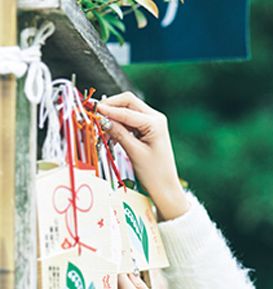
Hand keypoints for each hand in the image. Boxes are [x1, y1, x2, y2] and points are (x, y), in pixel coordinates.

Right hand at [94, 93, 189, 220]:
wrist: (164, 186)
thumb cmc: (155, 173)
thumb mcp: (134, 152)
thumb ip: (118, 133)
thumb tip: (102, 119)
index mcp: (155, 122)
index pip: (127, 110)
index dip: (108, 109)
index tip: (92, 109)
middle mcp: (155, 118)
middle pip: (128, 102)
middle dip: (110, 106)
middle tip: (94, 113)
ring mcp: (151, 122)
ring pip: (127, 110)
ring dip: (113, 115)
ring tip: (100, 127)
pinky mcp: (146, 129)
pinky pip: (128, 120)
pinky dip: (117, 123)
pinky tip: (109, 132)